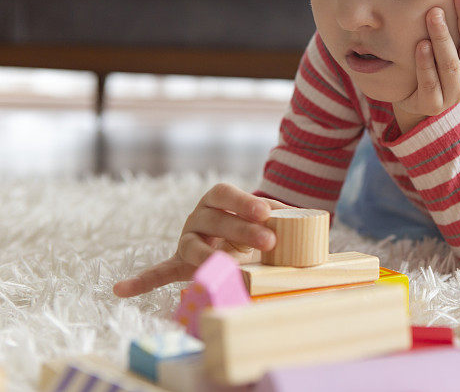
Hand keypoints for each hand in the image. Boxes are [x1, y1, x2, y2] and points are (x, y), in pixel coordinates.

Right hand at [112, 183, 292, 297]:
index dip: (244, 202)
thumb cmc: (251, 224)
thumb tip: (313, 221)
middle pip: (216, 220)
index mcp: (217, 199)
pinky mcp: (180, 263)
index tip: (266, 212)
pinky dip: (141, 282)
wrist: (231, 238)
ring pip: (194, 246)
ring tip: (225, 265)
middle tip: (269, 240)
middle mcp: (198, 216)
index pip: (226, 194)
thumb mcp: (264, 216)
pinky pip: (159, 272)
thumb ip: (282, 215)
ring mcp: (187, 239)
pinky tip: (122, 289)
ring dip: (211, 257)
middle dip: (243, 230)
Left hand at [393, 0, 459, 133]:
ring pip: (452, 65)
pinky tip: (421, 44)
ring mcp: (453, 94)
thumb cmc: (438, 65)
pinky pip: (430, 83)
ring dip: (443, 38)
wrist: (415, 100)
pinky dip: (426, 63)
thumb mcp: (457, 47)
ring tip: (433, 14)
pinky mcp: (432, 104)